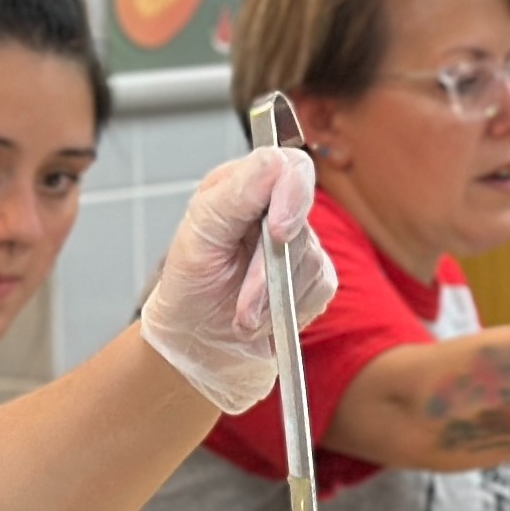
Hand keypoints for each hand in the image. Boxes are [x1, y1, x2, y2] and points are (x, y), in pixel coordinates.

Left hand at [140, 146, 335, 413]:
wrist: (200, 349)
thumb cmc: (189, 292)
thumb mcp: (198, 239)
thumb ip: (235, 195)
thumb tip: (274, 161)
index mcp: (240, 185)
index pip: (289, 166)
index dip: (291, 195)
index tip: (277, 234)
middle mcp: (272, 208)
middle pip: (301, 218)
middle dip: (268, 270)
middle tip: (244, 306)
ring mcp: (298, 244)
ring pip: (311, 260)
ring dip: (274, 300)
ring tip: (243, 318)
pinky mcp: (315, 278)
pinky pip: (320, 288)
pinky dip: (290, 312)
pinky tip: (265, 321)